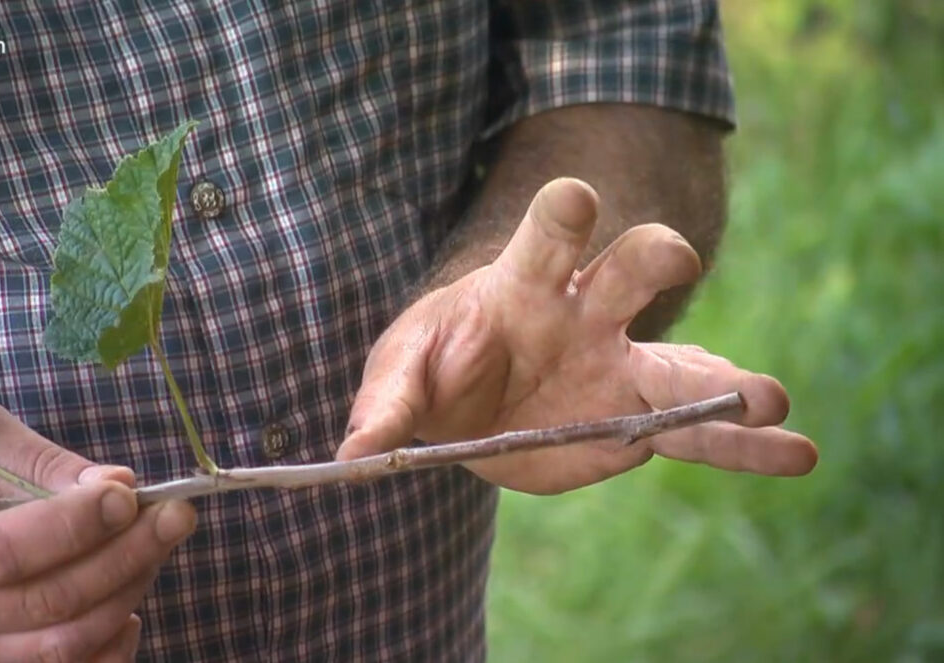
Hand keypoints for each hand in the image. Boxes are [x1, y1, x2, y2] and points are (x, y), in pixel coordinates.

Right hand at [0, 400, 194, 661]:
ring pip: (66, 644)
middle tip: (174, 511)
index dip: (74, 526)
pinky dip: (113, 646)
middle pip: (49, 602)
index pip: (5, 553)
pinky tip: (133, 601)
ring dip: (129, 589)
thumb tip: (120, 483)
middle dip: (126, 554)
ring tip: (160, 538)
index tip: (127, 492)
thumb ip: (45, 466)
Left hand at [337, 178, 816, 493]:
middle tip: (669, 263)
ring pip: (682, 362)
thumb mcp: (401, 373)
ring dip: (726, 379)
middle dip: (648, 259)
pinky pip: (695, 434)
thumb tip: (355, 452)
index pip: (547, 232)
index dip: (561, 214)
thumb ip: (385, 403)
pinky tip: (794, 452)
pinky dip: (742, 446)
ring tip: (771, 399)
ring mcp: (619, 366)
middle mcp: (585, 312)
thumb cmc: (438, 366)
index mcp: (524, 282)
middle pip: (630, 267)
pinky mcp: (634, 422)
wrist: (472, 404)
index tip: (575, 202)